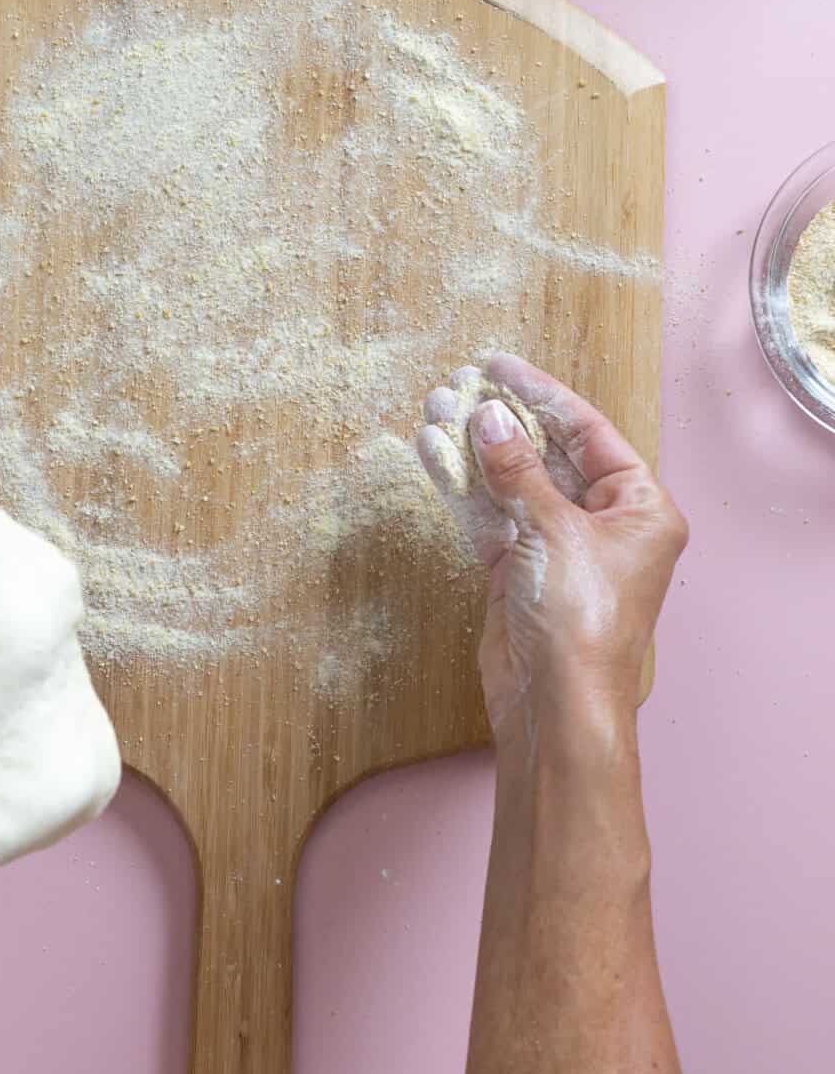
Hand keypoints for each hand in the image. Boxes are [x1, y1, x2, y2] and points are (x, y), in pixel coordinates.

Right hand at [416, 354, 687, 748]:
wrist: (554, 707)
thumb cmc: (581, 623)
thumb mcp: (552, 529)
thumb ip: (516, 468)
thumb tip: (487, 417)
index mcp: (640, 508)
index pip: (588, 432)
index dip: (541, 395)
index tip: (499, 366)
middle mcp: (603, 523)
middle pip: (545, 452)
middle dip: (500, 419)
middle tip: (458, 384)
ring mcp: (557, 546)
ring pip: (510, 480)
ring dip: (472, 446)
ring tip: (434, 406)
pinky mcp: (517, 570)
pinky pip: (489, 514)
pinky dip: (462, 485)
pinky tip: (433, 451)